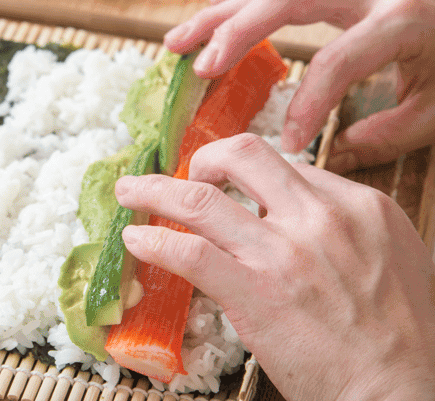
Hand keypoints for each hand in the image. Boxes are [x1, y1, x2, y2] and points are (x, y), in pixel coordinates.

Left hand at [115, 134, 434, 400]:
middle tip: (182, 176)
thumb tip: (292, 213)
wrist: (402, 393)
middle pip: (241, 155)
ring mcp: (284, 252)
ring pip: (199, 199)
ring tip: (130, 192)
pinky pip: (188, 252)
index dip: (249, 176)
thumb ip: (343, 227)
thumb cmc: (401, 338)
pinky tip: (136, 240)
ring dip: (153, 191)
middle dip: (201, 159)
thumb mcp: (393, 257)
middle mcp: (321, 217)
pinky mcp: (254, 292)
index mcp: (358, 205)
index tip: (227, 187)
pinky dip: (153, 241)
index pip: (287, 166)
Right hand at [163, 0, 434, 171]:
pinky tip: (214, 10)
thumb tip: (328, 156)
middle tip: (197, 69)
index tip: (285, 146)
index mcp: (403, 19)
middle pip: (284, 0)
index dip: (307, 105)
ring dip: (219, 10)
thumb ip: (387, 135)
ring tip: (178, 41)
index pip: (337, 61)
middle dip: (233, 34)